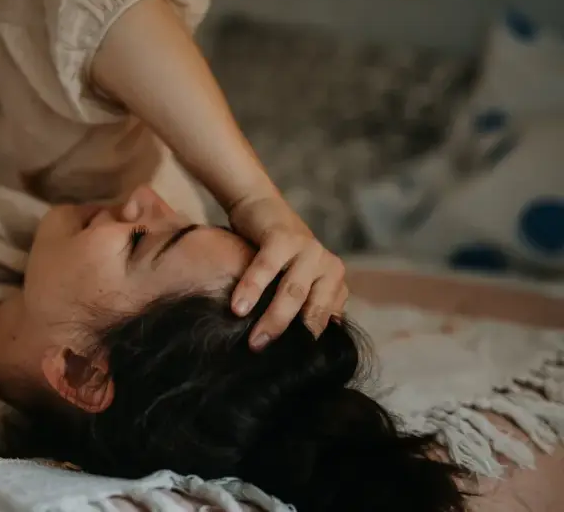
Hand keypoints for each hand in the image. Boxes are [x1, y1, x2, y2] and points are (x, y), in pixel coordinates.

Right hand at [227, 195, 347, 350]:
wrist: (260, 207)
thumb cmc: (273, 255)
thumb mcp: (291, 283)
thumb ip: (296, 309)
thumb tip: (286, 356)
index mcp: (335, 283)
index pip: (325, 323)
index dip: (305, 346)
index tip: (285, 367)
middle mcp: (329, 266)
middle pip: (311, 311)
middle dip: (287, 336)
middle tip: (263, 354)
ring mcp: (309, 250)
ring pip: (293, 292)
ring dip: (273, 318)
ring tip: (254, 340)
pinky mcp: (285, 236)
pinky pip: (267, 267)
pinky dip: (252, 288)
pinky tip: (238, 307)